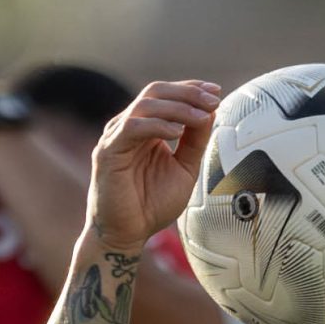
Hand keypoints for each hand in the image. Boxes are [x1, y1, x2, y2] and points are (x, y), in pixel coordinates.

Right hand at [86, 80, 221, 250]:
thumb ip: (194, 143)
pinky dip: (156, 126)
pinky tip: (177, 133)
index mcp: (145, 128)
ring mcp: (115, 137)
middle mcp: (127, 126)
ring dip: (177, 107)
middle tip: (213, 99)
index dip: (191, 89)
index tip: (217, 92)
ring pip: (145, 105)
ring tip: (201, 116)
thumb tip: (210, 112)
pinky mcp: (107, 152)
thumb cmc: (151, 205)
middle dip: (187, 93)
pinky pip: (132, 128)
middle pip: (155, 92)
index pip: (165, 95)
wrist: (126, 235)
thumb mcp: (184, 169)